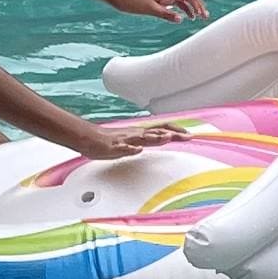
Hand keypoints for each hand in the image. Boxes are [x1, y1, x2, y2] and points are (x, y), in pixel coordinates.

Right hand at [59, 117, 188, 160]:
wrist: (88, 138)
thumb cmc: (109, 142)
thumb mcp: (132, 143)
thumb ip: (146, 142)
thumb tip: (160, 140)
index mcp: (140, 133)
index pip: (161, 129)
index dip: (176, 130)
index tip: (189, 134)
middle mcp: (135, 134)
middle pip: (157, 131)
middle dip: (172, 133)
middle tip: (187, 136)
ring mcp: (125, 140)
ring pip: (142, 138)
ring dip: (155, 138)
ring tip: (167, 138)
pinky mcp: (114, 147)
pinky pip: (123, 148)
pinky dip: (131, 149)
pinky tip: (138, 149)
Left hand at [113, 0, 206, 21]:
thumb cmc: (133, 2)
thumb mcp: (149, 9)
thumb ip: (165, 14)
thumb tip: (181, 19)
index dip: (197, 3)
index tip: (201, 14)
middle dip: (198, 5)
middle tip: (205, 17)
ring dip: (192, 7)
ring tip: (198, 18)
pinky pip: (175, 2)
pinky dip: (183, 9)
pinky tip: (185, 17)